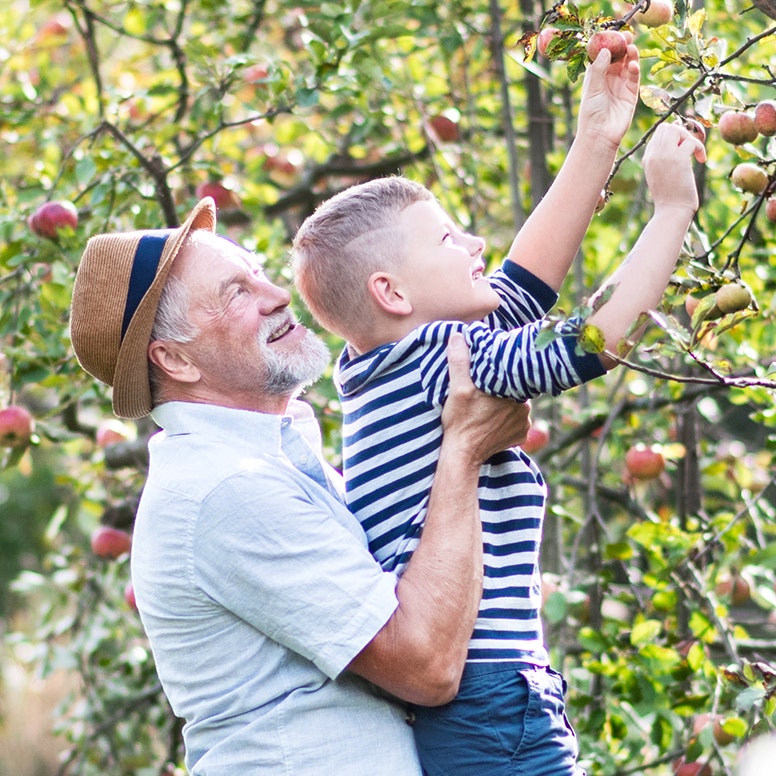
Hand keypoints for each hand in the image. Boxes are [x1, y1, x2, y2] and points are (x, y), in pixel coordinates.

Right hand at [442, 333, 531, 463]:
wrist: (462, 454)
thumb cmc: (460, 421)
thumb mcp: (457, 388)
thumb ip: (460, 361)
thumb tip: (458, 336)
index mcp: (514, 392)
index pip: (514, 374)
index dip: (505, 370)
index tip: (495, 369)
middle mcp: (524, 408)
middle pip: (516, 389)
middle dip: (504, 387)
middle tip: (487, 388)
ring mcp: (524, 424)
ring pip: (517, 404)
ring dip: (506, 403)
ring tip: (488, 404)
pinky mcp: (520, 437)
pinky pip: (517, 422)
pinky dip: (507, 419)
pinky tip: (493, 419)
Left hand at [577, 42, 639, 149]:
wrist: (600, 134)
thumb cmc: (591, 113)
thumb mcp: (592, 89)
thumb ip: (598, 70)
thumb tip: (605, 50)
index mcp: (596, 77)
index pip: (603, 57)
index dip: (609, 46)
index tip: (613, 36)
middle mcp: (609, 80)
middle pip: (618, 59)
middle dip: (622, 47)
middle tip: (626, 37)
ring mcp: (620, 86)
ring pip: (628, 66)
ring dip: (630, 56)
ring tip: (631, 48)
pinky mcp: (630, 94)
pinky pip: (634, 78)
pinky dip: (635, 70)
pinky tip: (633, 65)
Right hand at [644, 122, 705, 213]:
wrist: (671, 211)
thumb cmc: (670, 196)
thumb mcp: (662, 174)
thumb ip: (666, 157)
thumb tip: (679, 139)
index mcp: (648, 159)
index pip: (658, 134)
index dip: (674, 137)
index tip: (683, 149)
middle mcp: (653, 155)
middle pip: (666, 127)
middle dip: (681, 134)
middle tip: (689, 150)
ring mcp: (663, 156)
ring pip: (676, 129)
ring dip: (690, 138)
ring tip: (695, 154)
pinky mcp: (678, 159)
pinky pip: (691, 142)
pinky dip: (700, 148)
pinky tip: (701, 160)